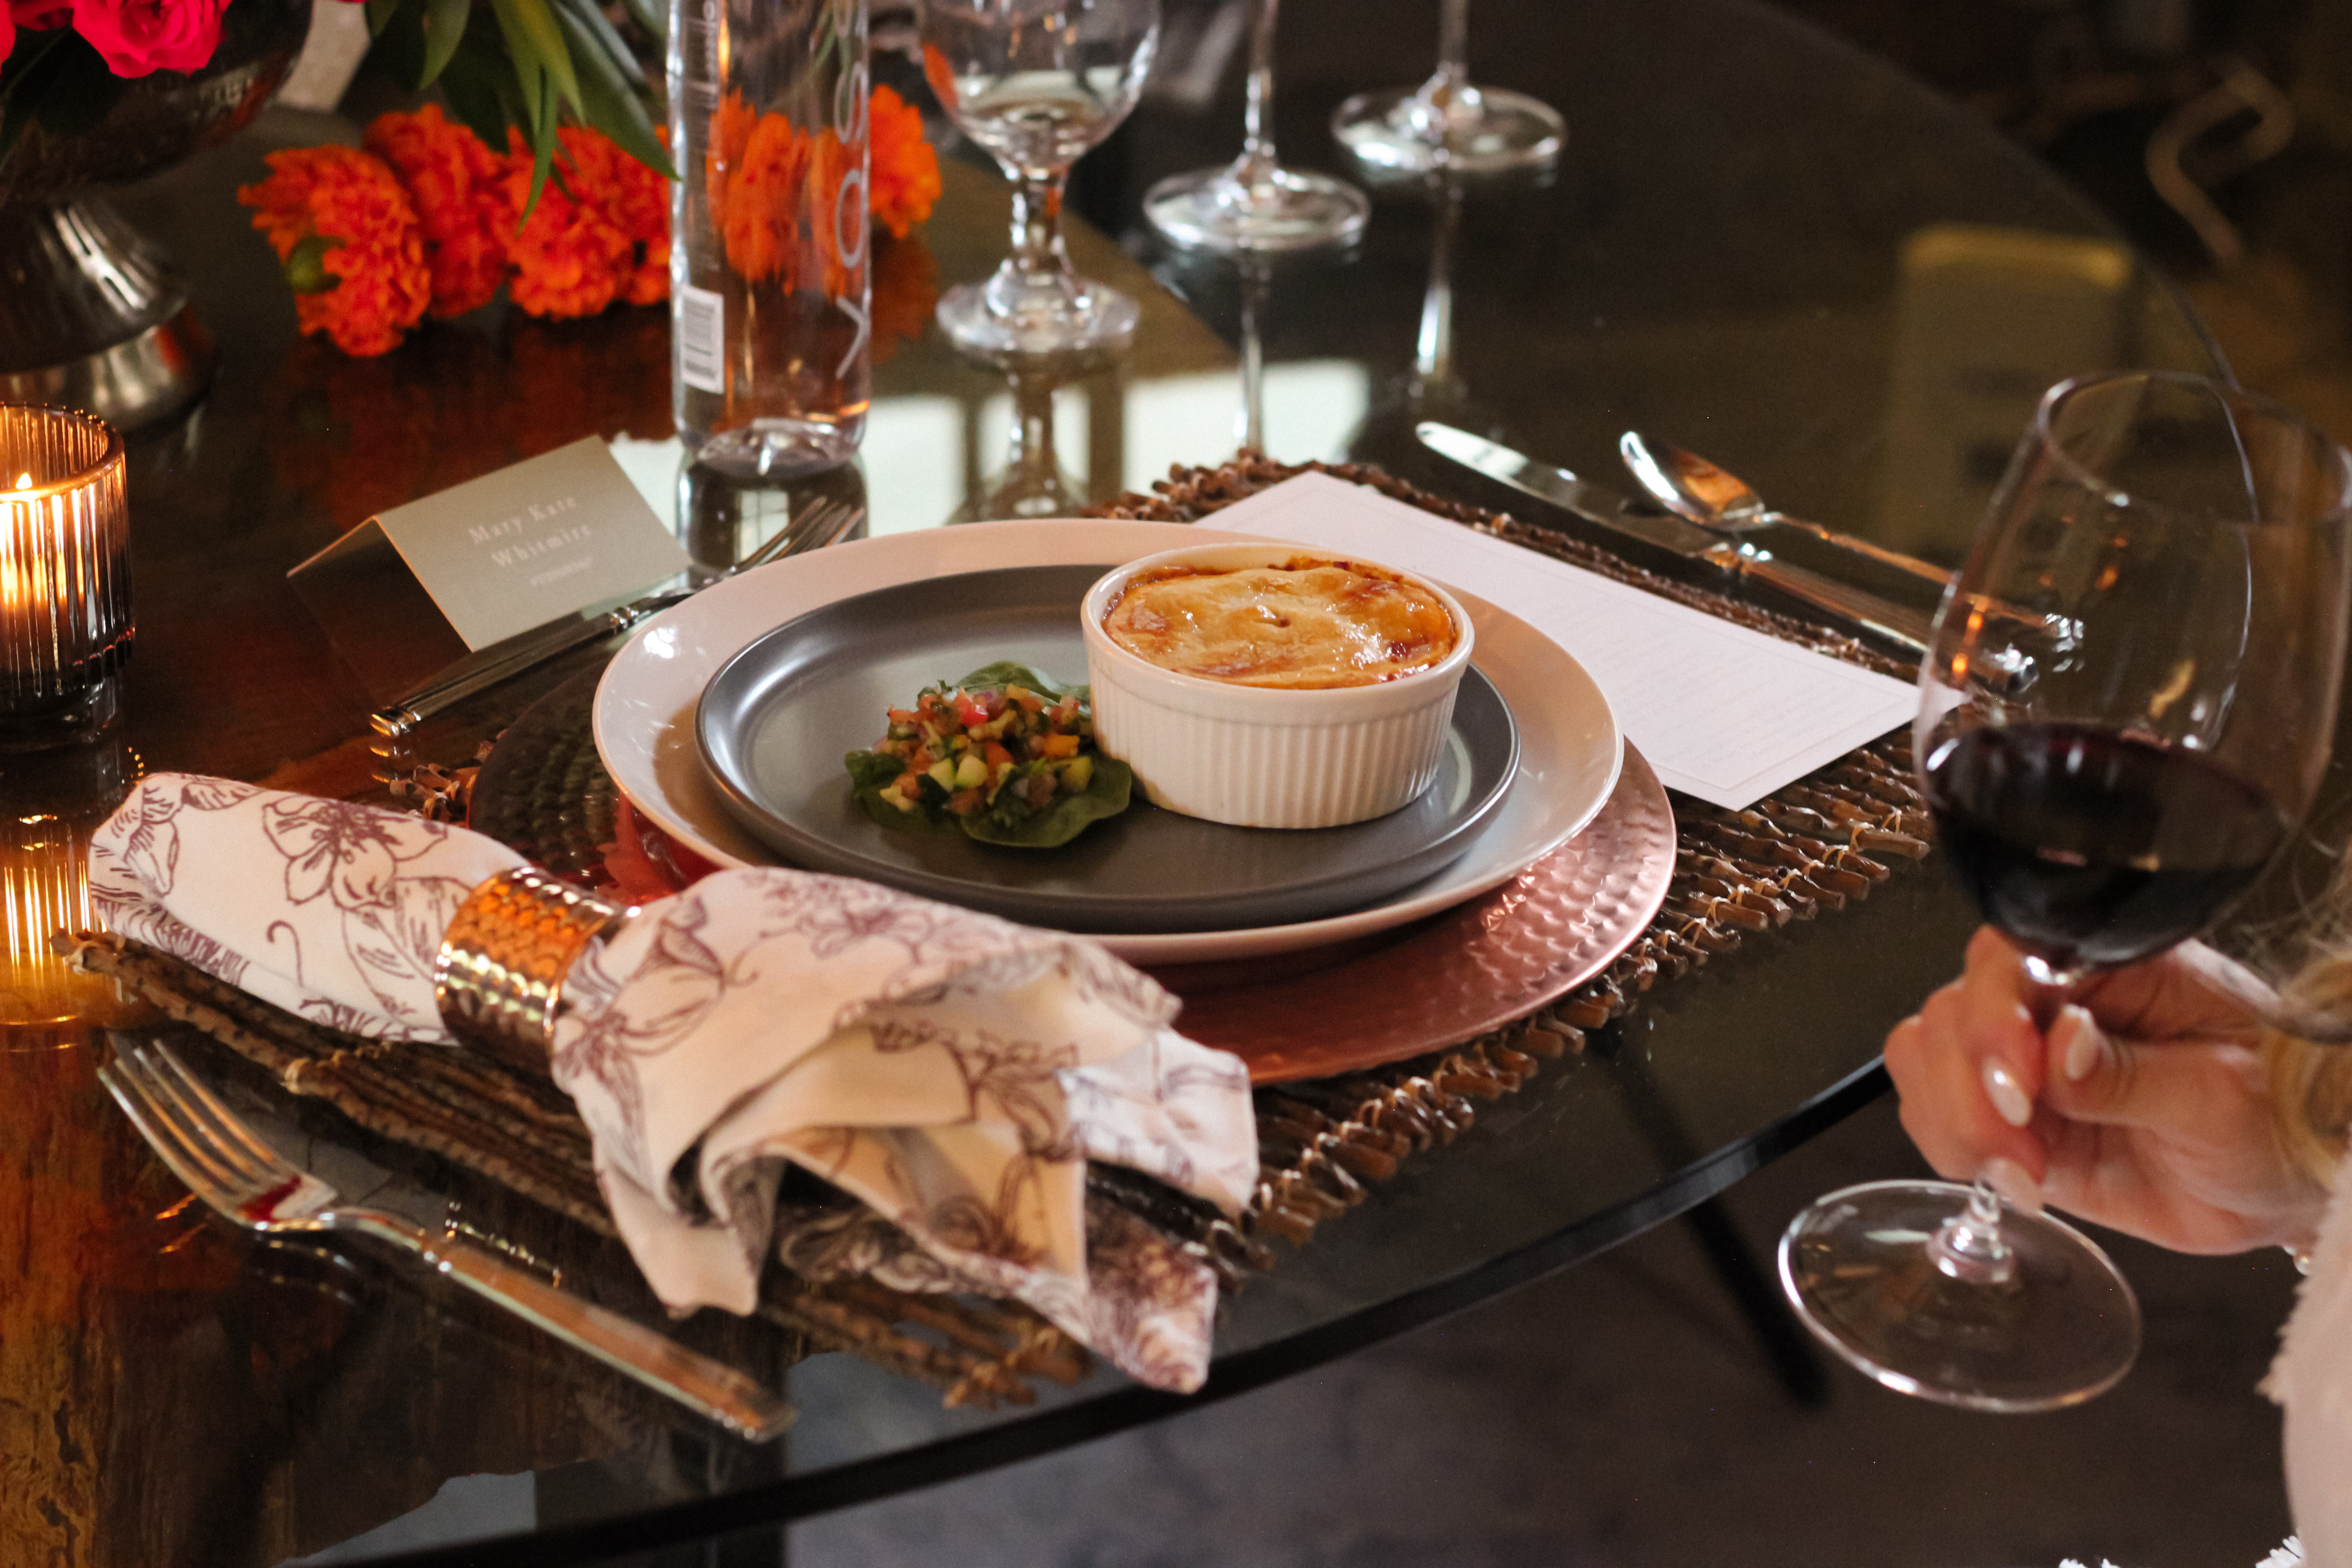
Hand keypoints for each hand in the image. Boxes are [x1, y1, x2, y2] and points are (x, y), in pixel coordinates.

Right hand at [1884, 926, 2325, 1254]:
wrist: (2289, 1184)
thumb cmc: (2278, 1114)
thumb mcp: (2222, 1094)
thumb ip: (2133, 1073)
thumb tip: (2059, 1049)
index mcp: (2107, 967)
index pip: (2008, 956)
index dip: (1992, 1013)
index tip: (2019, 1082)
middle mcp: (2052, 1003)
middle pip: (1950, 1012)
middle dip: (1969, 1089)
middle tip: (2022, 1151)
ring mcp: (2023, 1062)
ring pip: (1926, 1060)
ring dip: (1956, 1122)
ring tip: (2023, 1172)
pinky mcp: (2010, 1120)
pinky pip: (1937, 1117)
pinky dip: (1955, 1150)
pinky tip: (2016, 1180)